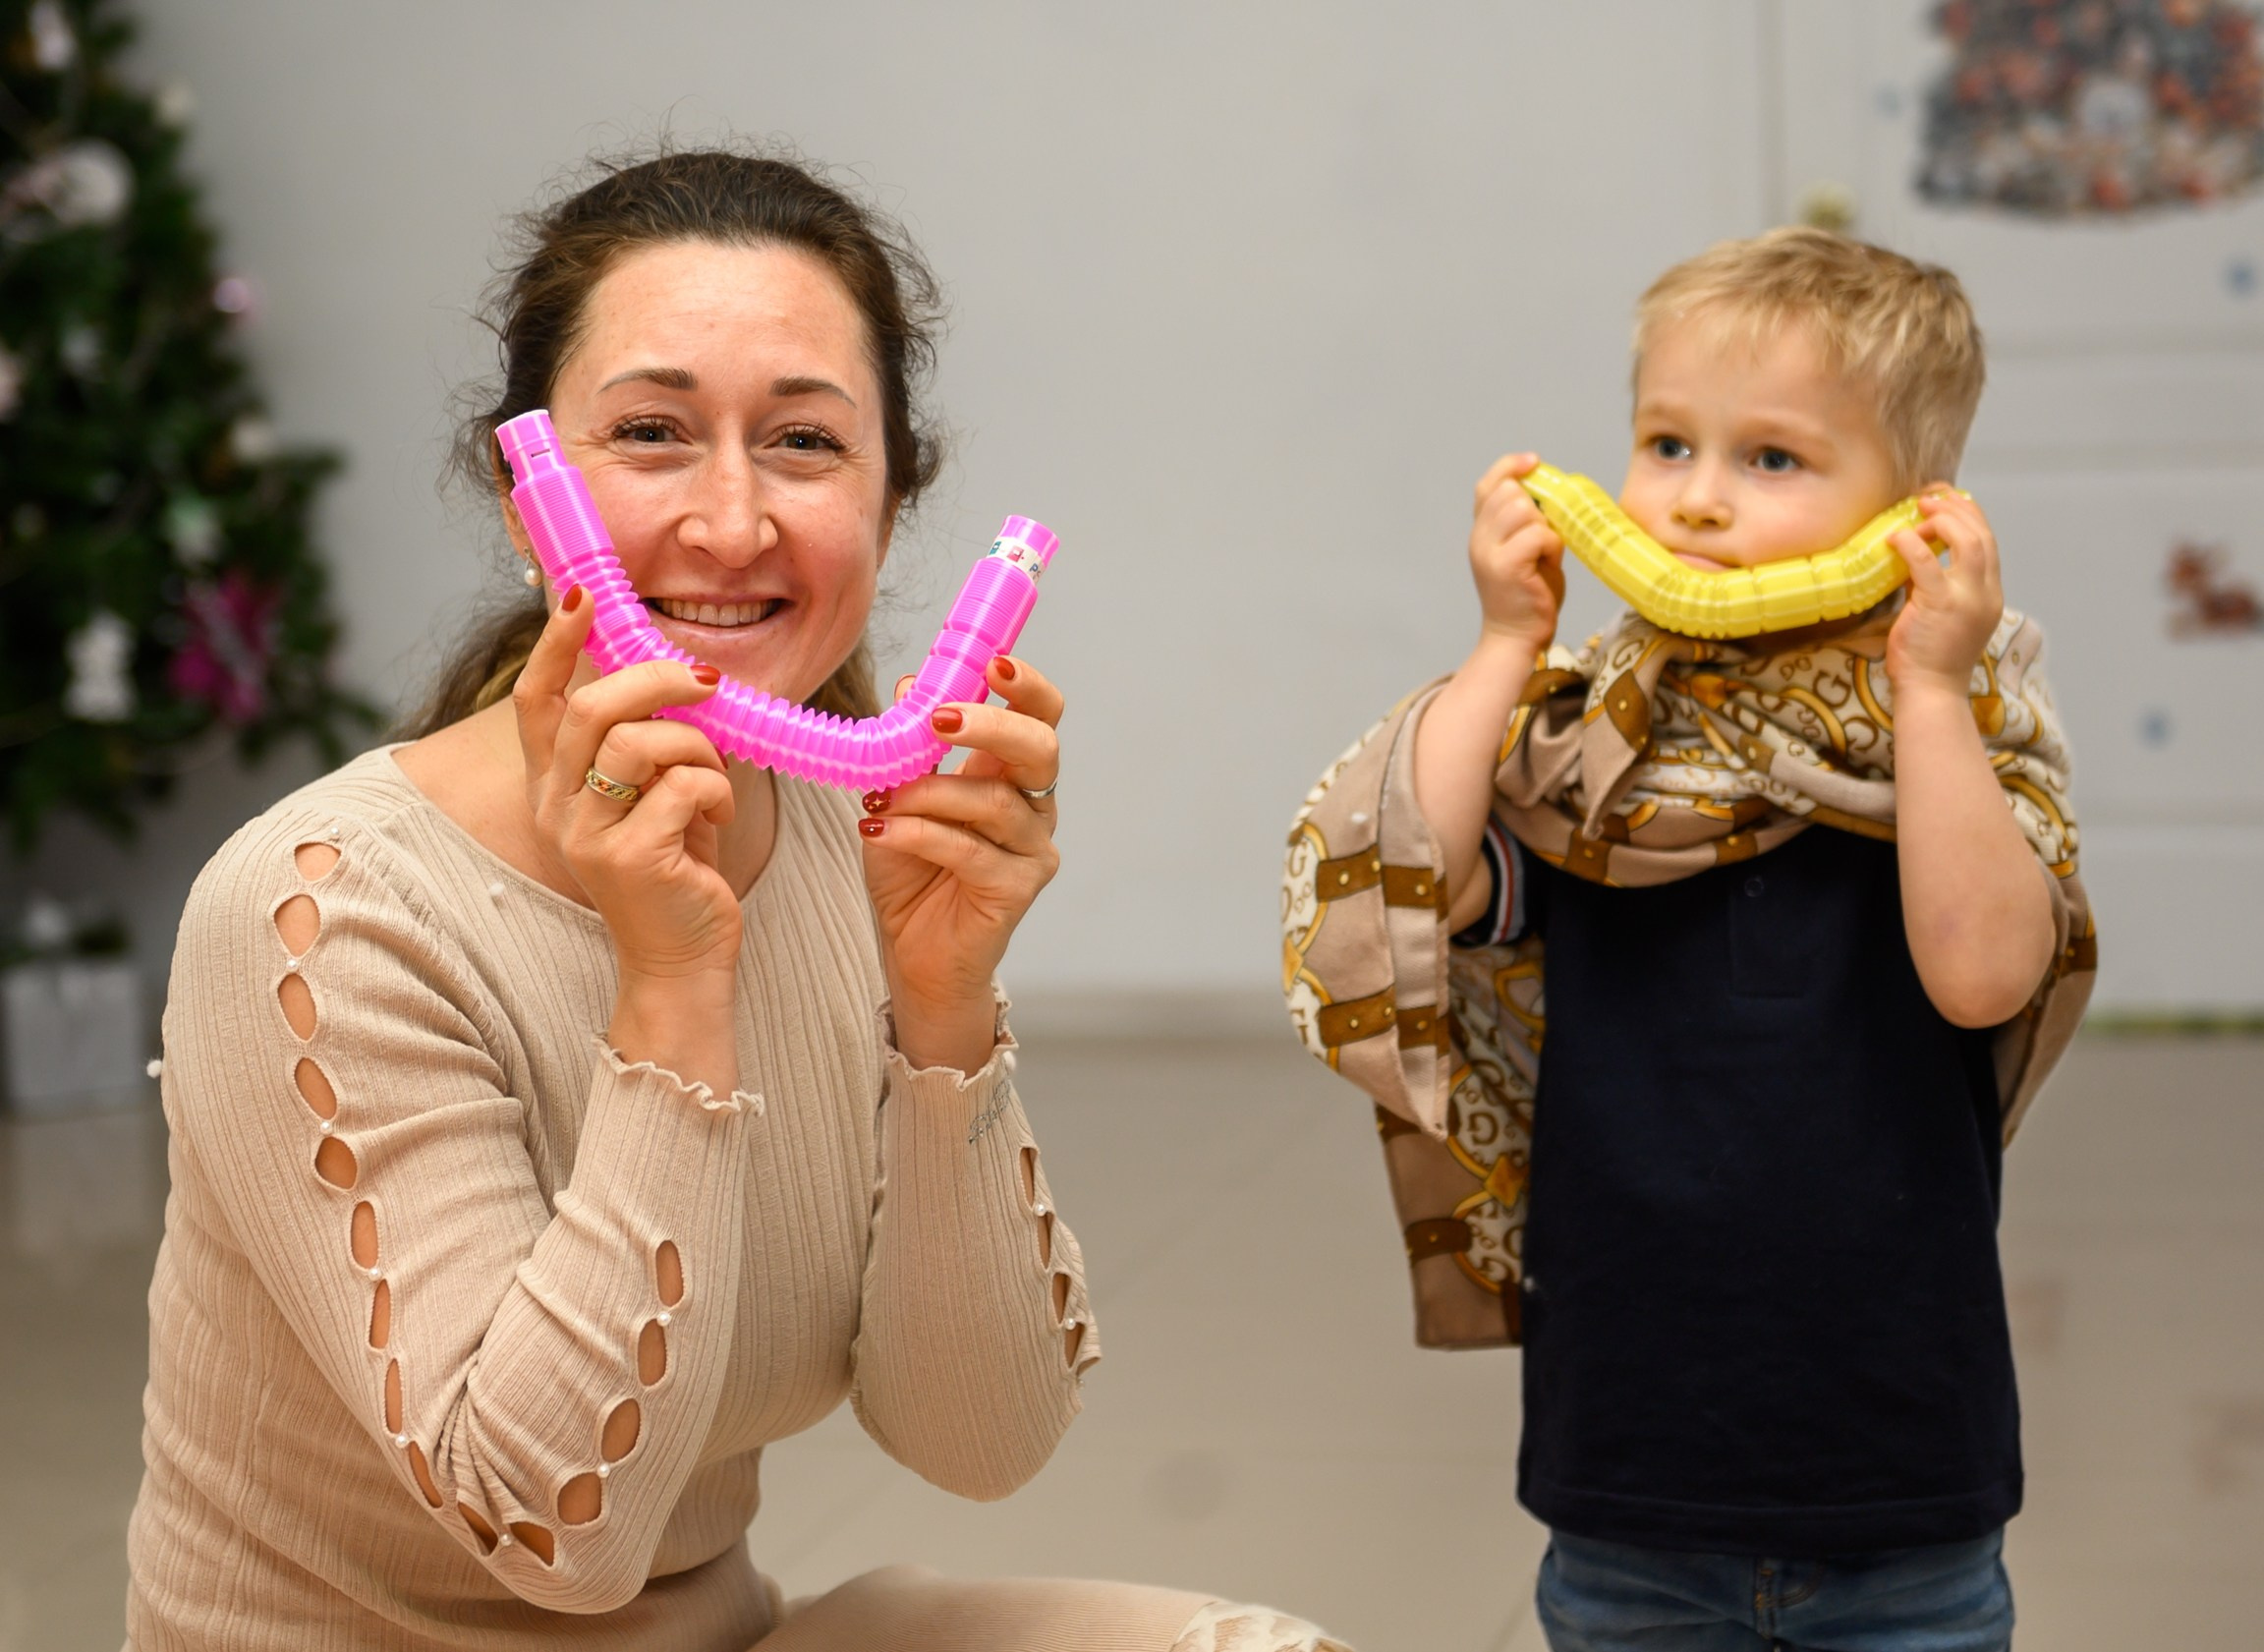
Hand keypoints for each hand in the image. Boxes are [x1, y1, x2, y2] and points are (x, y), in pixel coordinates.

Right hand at [512, 586, 739, 981]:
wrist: (681, 960)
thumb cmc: (676, 869)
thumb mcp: (652, 796)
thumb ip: (646, 743)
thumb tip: (675, 674)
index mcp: (553, 787)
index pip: (535, 700)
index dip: (554, 643)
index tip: (581, 595)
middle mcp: (556, 807)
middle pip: (590, 709)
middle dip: (655, 680)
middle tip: (706, 681)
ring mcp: (586, 835)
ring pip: (639, 743)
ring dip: (696, 746)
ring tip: (715, 776)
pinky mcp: (629, 858)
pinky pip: (681, 786)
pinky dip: (715, 789)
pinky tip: (719, 815)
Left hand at [859, 656, 1061, 1070]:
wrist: (913, 952)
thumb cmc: (912, 871)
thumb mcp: (900, 796)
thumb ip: (911, 747)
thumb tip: (911, 685)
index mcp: (1011, 773)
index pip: (1040, 716)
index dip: (1026, 686)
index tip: (992, 663)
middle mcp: (1034, 807)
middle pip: (1041, 748)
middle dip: (992, 725)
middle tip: (940, 719)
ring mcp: (1031, 850)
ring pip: (994, 801)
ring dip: (930, 792)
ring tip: (881, 799)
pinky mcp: (1017, 889)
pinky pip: (970, 849)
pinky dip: (920, 833)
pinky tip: (881, 830)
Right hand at [1470, 452, 1564, 650]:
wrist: (1515, 639)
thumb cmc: (1528, 596)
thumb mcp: (1523, 552)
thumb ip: (1527, 525)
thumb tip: (1552, 497)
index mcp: (1482, 533)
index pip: (1487, 485)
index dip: (1510, 467)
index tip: (1534, 462)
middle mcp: (1479, 539)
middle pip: (1509, 492)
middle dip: (1536, 507)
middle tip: (1542, 536)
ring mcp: (1489, 552)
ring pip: (1523, 509)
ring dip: (1544, 526)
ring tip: (1544, 552)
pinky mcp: (1507, 566)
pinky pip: (1538, 534)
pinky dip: (1551, 545)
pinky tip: (1548, 562)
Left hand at [1886, 487, 2002, 696]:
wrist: (1930, 692)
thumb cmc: (1929, 657)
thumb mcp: (1940, 613)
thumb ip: (1934, 582)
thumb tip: (1913, 553)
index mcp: (1990, 595)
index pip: (1988, 543)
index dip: (1969, 515)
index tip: (1945, 500)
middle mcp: (1986, 594)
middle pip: (1983, 535)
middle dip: (1958, 508)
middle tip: (1929, 497)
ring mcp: (1967, 600)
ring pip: (1969, 542)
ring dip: (1944, 519)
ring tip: (1920, 510)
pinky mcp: (1941, 606)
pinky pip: (1927, 563)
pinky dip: (1911, 544)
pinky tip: (1895, 538)